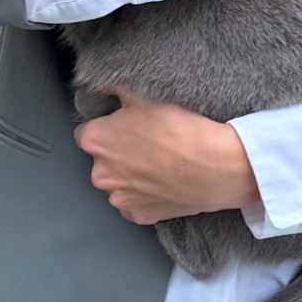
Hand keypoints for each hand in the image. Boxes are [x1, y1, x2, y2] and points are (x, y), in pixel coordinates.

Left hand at [73, 91, 259, 225]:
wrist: (214, 165)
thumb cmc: (180, 128)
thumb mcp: (146, 94)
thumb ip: (117, 89)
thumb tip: (103, 85)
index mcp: (97, 141)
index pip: (87, 133)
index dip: (106, 127)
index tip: (123, 126)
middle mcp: (101, 174)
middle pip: (102, 160)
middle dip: (117, 152)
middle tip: (145, 143)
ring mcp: (120, 199)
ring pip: (117, 183)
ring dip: (129, 175)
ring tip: (158, 163)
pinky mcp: (139, 216)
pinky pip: (134, 204)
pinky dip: (144, 195)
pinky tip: (162, 182)